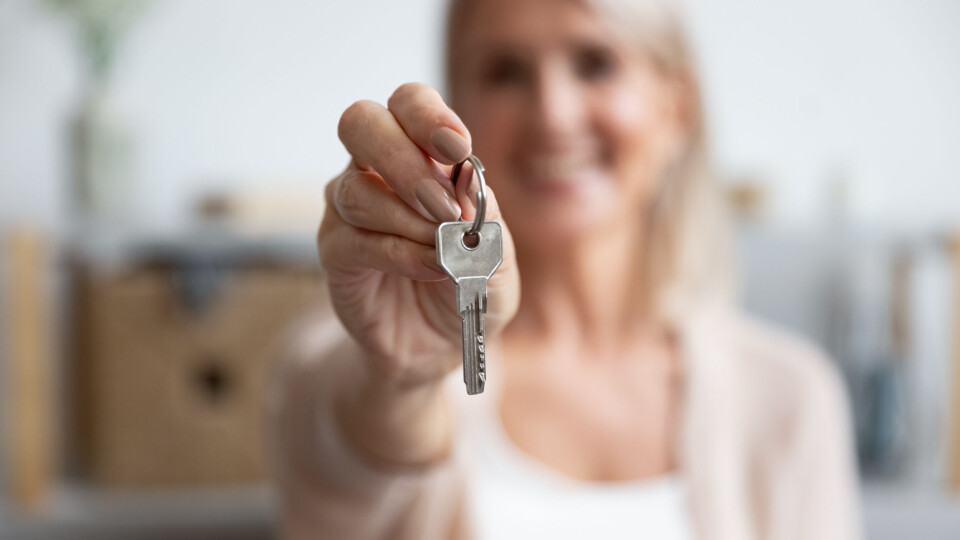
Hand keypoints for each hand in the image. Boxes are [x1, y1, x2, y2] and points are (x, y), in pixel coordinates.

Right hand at [318, 83, 519, 389]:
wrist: (439, 343)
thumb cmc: (470, 286)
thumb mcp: (499, 258)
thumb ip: (487, 221)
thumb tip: (468, 184)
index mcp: (420, 152)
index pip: (408, 103)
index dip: (427, 115)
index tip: (458, 151)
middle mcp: (376, 170)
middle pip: (360, 122)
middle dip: (403, 160)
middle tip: (443, 205)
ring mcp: (349, 209)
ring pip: (356, 190)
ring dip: (408, 220)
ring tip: (444, 252)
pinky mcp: (335, 252)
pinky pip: (353, 240)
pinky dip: (399, 254)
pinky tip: (431, 268)